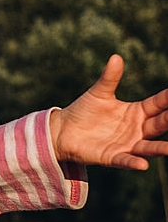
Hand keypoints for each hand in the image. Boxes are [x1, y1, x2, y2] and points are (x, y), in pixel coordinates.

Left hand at [50, 55, 167, 169]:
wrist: (62, 131)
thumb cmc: (84, 111)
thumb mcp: (98, 93)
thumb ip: (109, 78)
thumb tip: (115, 57)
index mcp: (137, 112)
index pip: (158, 104)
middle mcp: (137, 129)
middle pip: (159, 125)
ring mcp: (126, 144)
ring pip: (148, 146)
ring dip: (160, 148)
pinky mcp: (112, 157)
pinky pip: (126, 160)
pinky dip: (133, 162)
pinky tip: (143, 165)